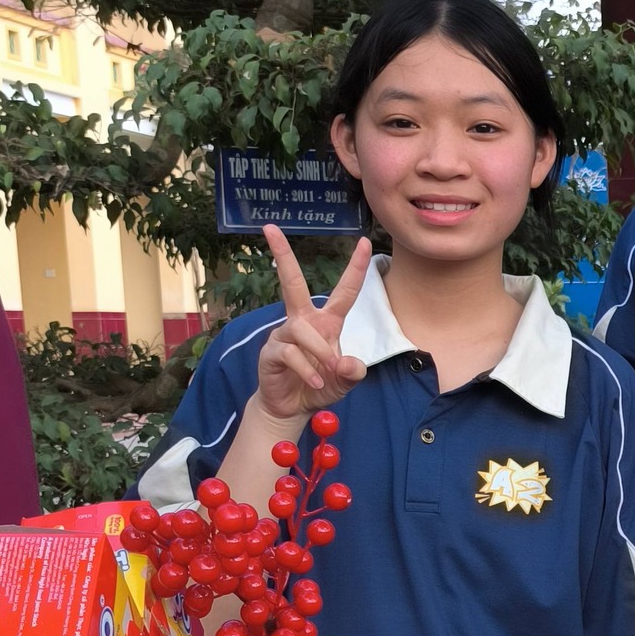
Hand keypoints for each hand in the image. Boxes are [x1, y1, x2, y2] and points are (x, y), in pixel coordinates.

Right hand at [251, 227, 373, 427]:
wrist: (292, 407)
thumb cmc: (320, 386)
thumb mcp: (345, 381)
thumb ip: (352, 372)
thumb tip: (346, 363)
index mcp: (326, 322)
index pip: (345, 291)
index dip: (355, 268)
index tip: (364, 242)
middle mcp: (303, 321)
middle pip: (292, 282)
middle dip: (282, 255)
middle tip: (270, 228)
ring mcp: (284, 334)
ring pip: (301, 330)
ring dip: (318, 352)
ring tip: (326, 376)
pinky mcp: (271, 351)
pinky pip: (290, 353)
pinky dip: (307, 370)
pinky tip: (316, 383)